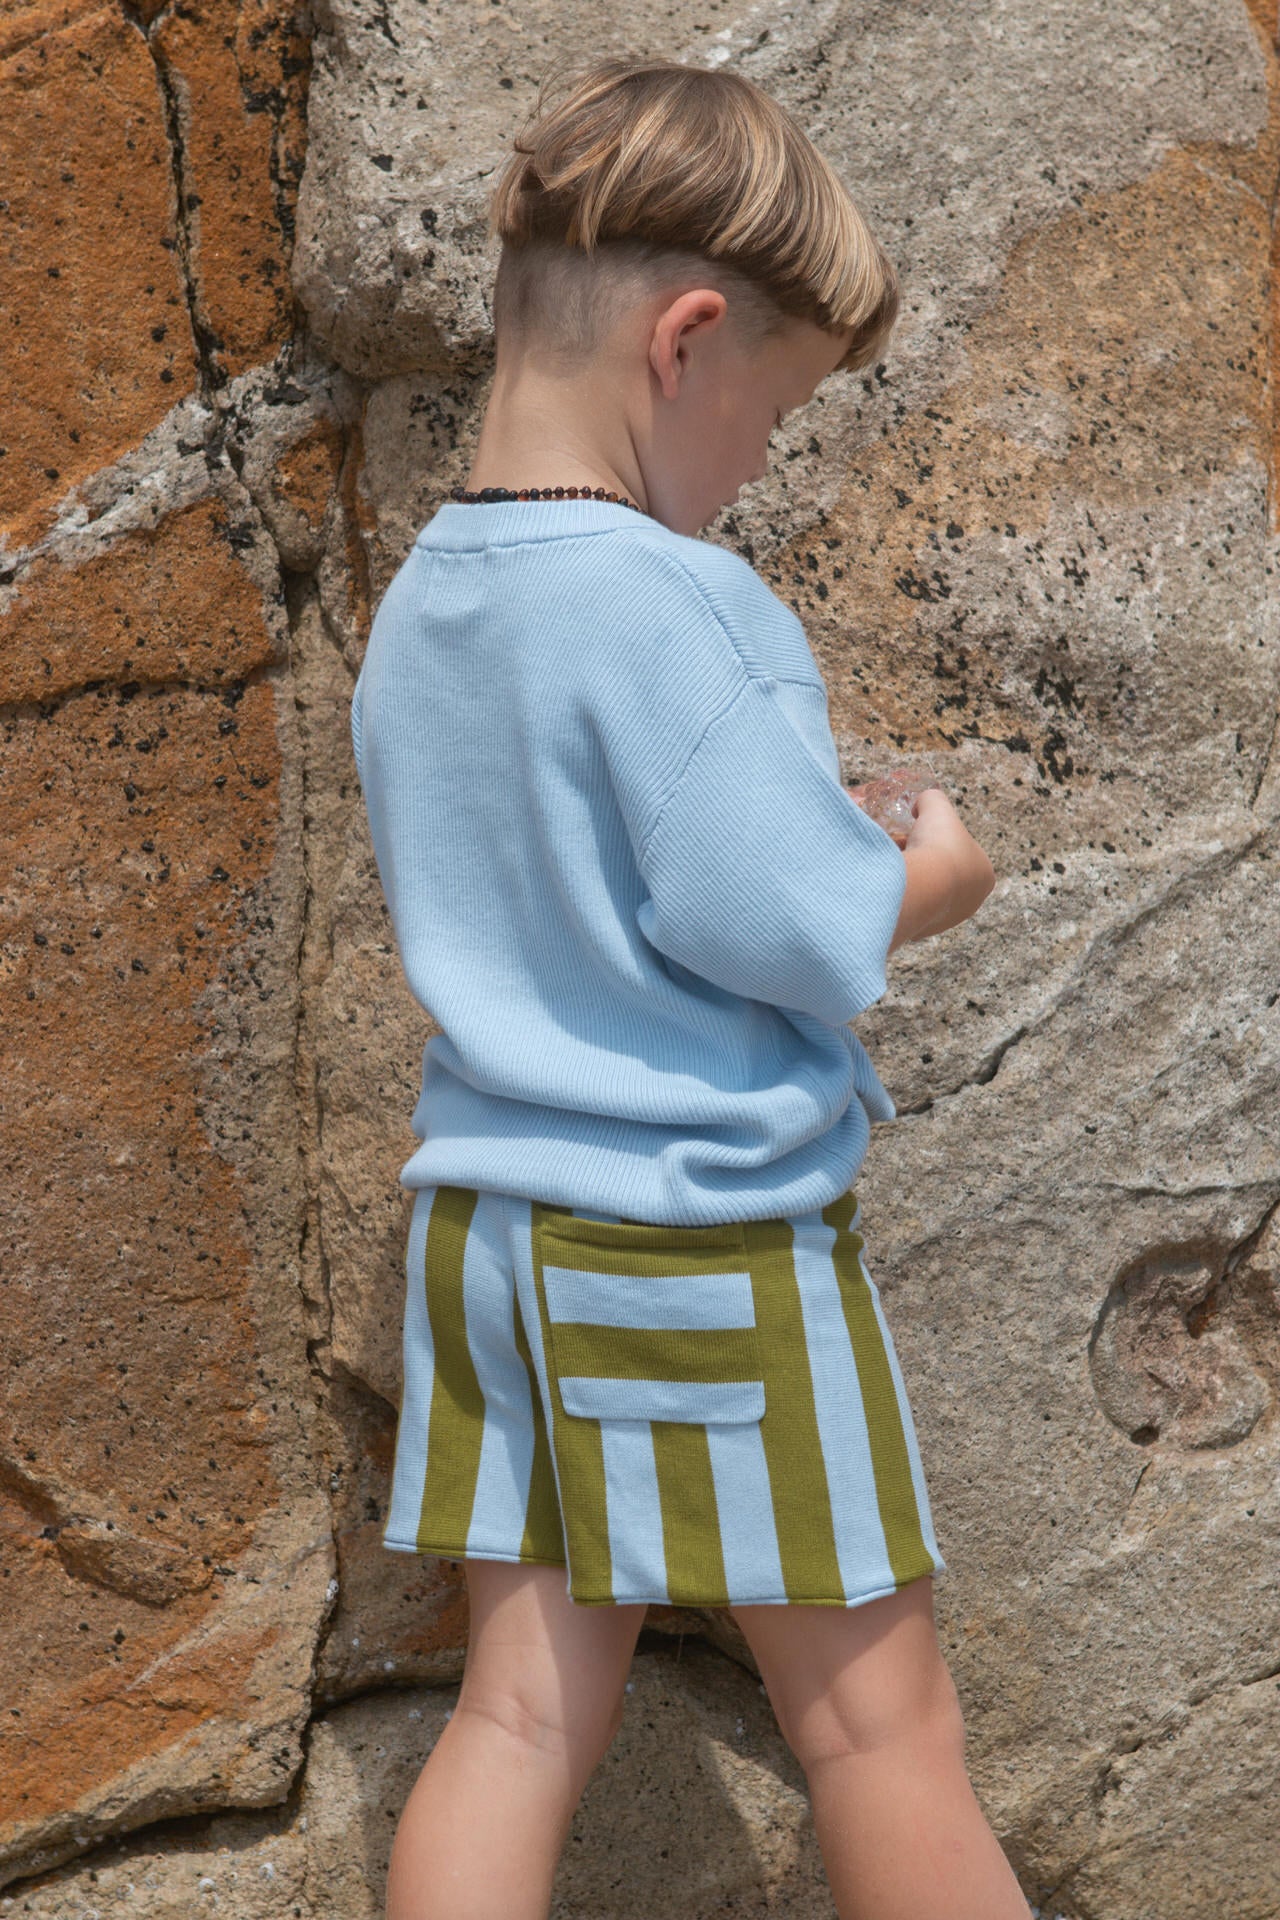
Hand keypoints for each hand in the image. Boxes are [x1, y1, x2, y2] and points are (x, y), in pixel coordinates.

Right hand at [889, 787, 994, 951]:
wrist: (920, 884)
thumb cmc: (937, 844)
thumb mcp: (936, 805)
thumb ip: (932, 799)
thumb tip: (922, 804)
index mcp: (985, 875)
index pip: (961, 852)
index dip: (938, 839)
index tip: (920, 832)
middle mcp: (970, 903)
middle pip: (941, 874)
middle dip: (923, 861)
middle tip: (902, 847)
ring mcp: (945, 921)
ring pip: (924, 892)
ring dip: (910, 878)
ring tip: (891, 863)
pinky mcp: (920, 932)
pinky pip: (906, 906)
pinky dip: (897, 894)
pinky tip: (885, 881)